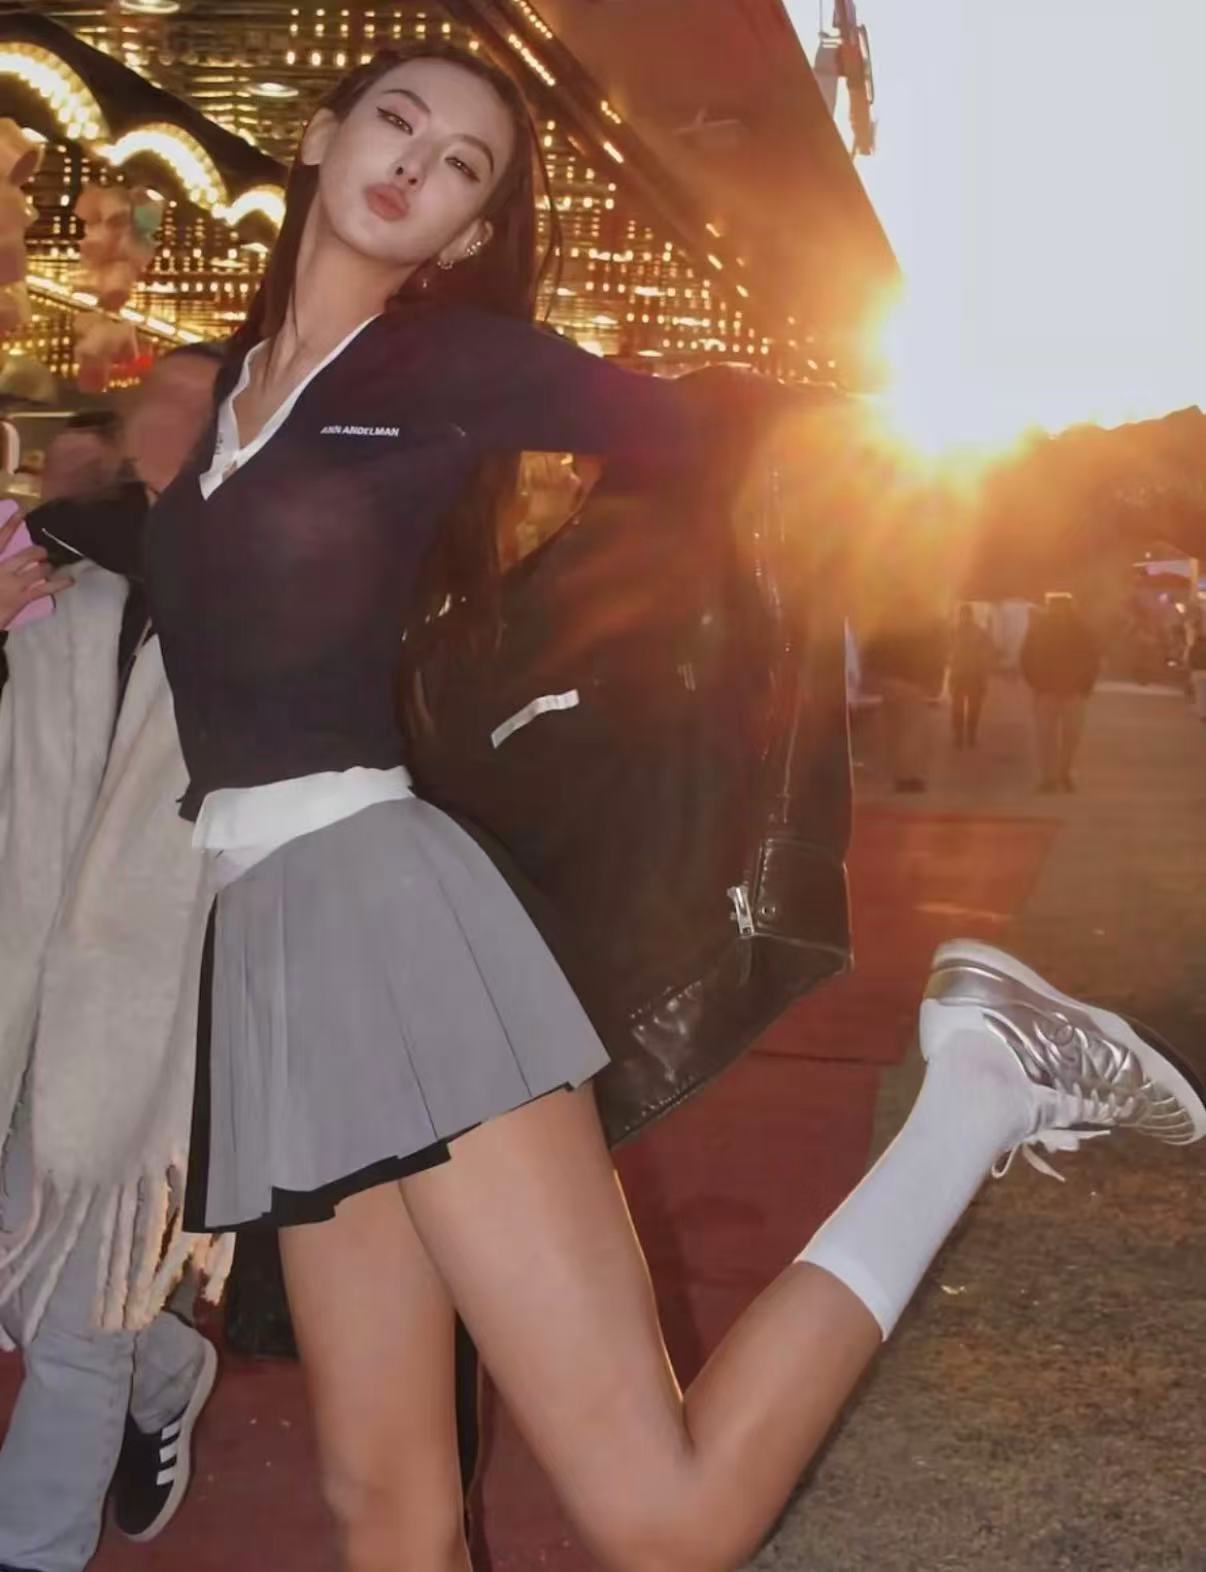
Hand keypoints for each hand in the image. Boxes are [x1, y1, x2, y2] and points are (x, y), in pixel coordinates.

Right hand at [0, 509, 71, 629]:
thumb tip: (9, 553)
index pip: (0, 539)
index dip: (11, 525)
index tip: (21, 511)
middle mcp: (1, 569)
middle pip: (26, 555)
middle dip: (38, 552)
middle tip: (43, 552)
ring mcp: (13, 584)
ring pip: (39, 570)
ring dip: (47, 567)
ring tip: (50, 568)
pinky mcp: (22, 598)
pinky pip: (45, 589)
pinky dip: (59, 584)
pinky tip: (70, 580)